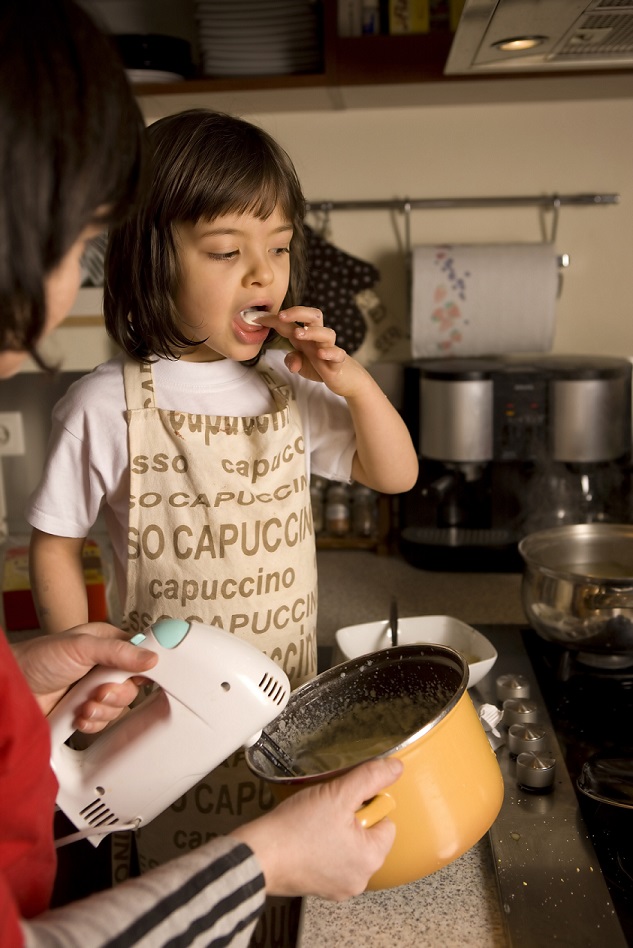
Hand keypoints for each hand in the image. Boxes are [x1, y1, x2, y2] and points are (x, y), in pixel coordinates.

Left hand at [11, 622, 157, 728]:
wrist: (13, 688)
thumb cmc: (39, 658)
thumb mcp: (81, 646)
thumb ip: (117, 651)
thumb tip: (150, 658)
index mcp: (108, 644)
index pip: (141, 653)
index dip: (147, 665)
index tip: (148, 675)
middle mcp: (105, 667)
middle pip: (132, 686)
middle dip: (116, 694)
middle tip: (99, 692)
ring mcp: (95, 690)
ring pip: (119, 707)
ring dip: (102, 710)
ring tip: (84, 705)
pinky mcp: (86, 711)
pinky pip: (104, 723)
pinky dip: (92, 723)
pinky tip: (78, 716)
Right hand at [229, 756, 402, 899]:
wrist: (259, 855)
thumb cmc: (296, 829)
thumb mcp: (338, 793)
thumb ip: (370, 778)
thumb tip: (395, 768)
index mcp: (371, 859)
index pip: (387, 822)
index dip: (367, 805)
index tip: (344, 802)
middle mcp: (359, 879)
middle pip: (368, 835)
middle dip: (351, 820)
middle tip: (327, 811)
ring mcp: (339, 887)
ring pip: (349, 847)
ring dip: (337, 833)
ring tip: (314, 823)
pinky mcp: (320, 889)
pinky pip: (331, 860)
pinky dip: (322, 848)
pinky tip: (306, 838)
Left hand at [261, 306, 371, 398]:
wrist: (344, 378)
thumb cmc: (321, 366)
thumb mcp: (302, 365)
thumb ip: (293, 360)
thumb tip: (291, 362)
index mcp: (306, 337)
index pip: (290, 323)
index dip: (273, 319)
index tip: (256, 318)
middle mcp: (317, 339)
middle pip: (313, 315)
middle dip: (298, 312)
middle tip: (282, 316)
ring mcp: (329, 349)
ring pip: (326, 333)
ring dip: (312, 331)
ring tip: (298, 334)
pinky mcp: (339, 362)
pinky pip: (338, 354)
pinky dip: (330, 353)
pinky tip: (321, 355)